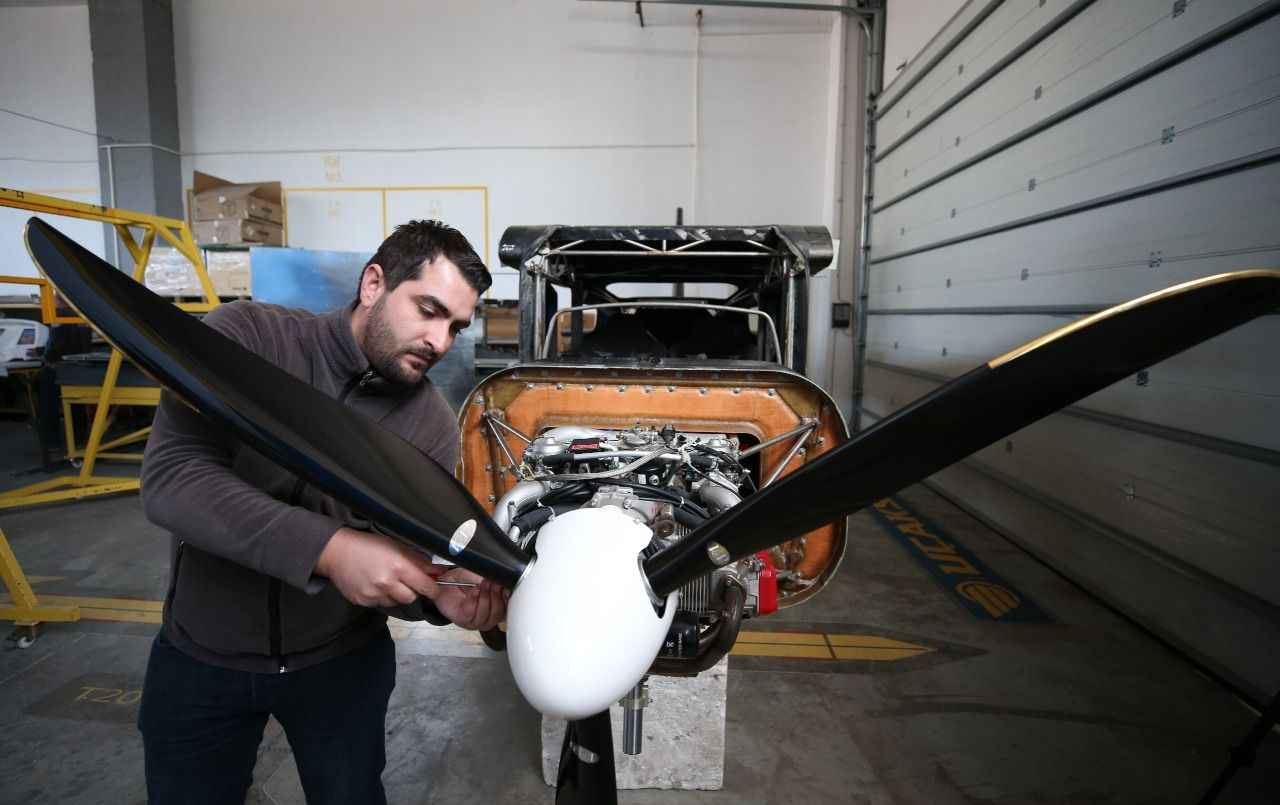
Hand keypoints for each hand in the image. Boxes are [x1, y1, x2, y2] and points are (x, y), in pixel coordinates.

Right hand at [315, 526, 438, 607]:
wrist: (338, 552)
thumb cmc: (370, 545)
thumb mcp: (398, 547)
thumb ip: (419, 561)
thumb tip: (439, 572)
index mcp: (399, 567)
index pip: (426, 587)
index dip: (433, 589)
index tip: (435, 588)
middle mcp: (387, 584)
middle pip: (411, 598)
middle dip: (413, 591)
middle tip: (407, 581)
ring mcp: (374, 595)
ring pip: (396, 602)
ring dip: (396, 594)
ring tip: (388, 581)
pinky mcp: (363, 602)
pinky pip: (380, 604)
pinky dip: (382, 597)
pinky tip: (375, 585)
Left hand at [421, 566, 508, 630]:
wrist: (445, 582)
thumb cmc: (464, 581)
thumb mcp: (484, 577)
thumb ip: (497, 580)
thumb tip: (508, 577)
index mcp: (497, 608)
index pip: (509, 608)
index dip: (510, 598)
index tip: (508, 587)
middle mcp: (488, 618)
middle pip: (499, 612)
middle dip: (497, 595)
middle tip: (494, 582)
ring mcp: (476, 621)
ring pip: (487, 614)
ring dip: (486, 597)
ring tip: (483, 584)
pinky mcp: (463, 620)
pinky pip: (471, 612)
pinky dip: (474, 600)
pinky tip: (474, 591)